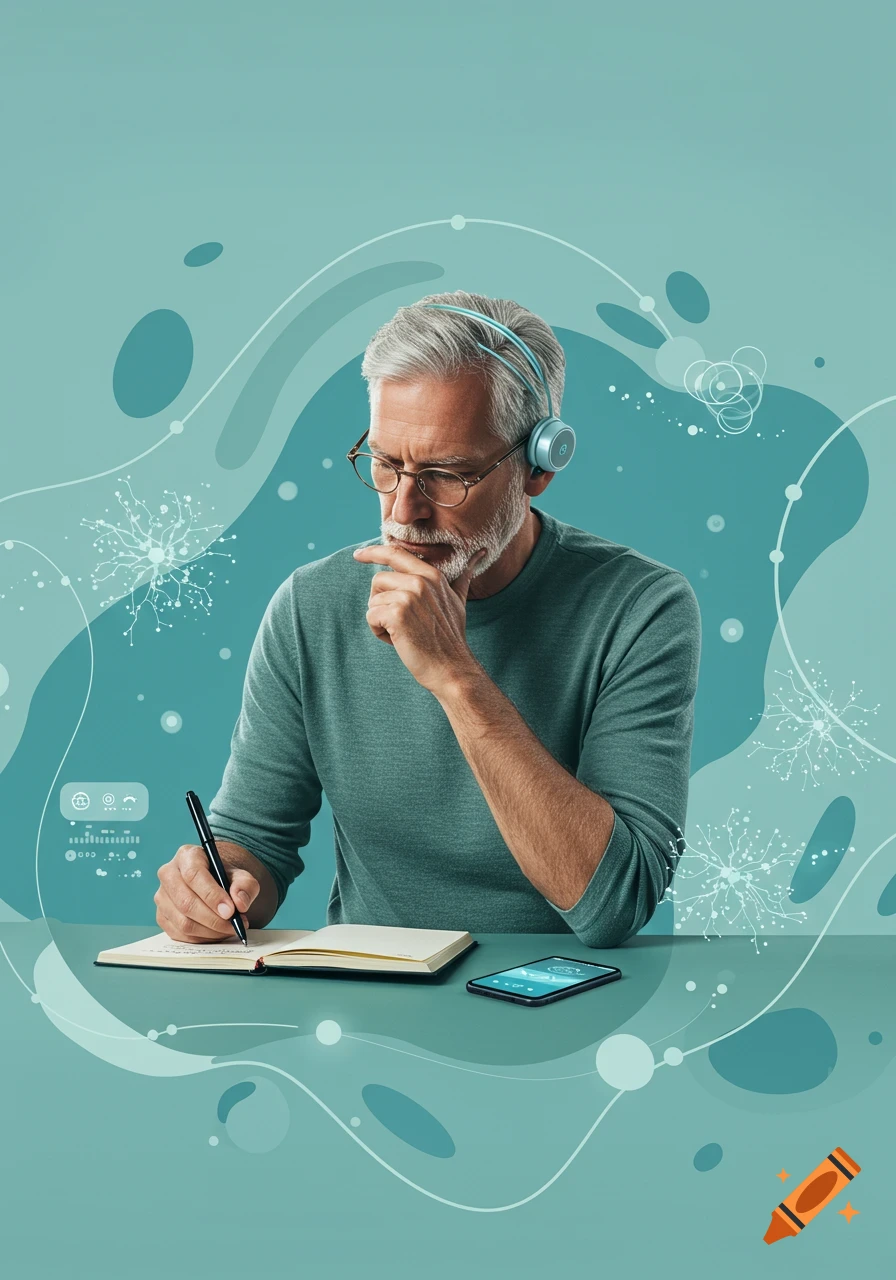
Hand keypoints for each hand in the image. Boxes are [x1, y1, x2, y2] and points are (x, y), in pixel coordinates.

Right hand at [154, 844, 259, 942]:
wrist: (214, 885)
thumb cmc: (225, 879)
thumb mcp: (241, 876)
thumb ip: (245, 886)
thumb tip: (240, 903)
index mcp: (187, 856)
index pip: (194, 875)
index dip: (212, 895)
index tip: (230, 911)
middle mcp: (169, 874)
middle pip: (186, 902)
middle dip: (214, 919)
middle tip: (234, 925)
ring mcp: (162, 897)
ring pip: (183, 922)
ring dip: (210, 931)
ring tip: (229, 929)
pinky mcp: (161, 916)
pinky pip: (180, 935)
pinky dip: (202, 938)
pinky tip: (216, 933)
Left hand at [352, 544, 486, 695]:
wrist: (451, 668)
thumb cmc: (451, 638)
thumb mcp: (459, 600)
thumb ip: (463, 576)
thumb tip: (480, 552)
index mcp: (431, 575)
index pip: (395, 553)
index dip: (373, 552)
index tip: (358, 555)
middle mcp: (420, 581)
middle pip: (378, 580)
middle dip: (380, 602)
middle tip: (399, 622)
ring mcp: (409, 597)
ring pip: (373, 601)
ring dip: (381, 620)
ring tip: (403, 633)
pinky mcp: (397, 614)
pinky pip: (371, 616)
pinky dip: (378, 631)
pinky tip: (397, 640)